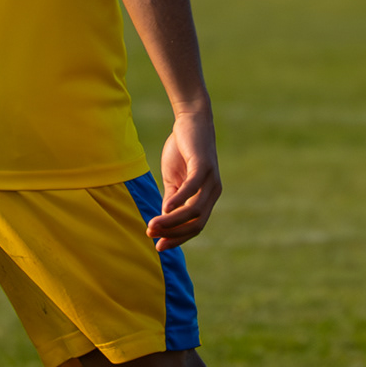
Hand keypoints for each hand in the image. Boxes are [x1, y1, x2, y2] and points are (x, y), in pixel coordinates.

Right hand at [150, 106, 221, 250]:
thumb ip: (171, 199)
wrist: (191, 120)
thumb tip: (162, 222)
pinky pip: (193, 188)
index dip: (177, 238)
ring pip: (194, 210)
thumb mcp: (174, 179)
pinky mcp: (204, 165)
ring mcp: (211, 179)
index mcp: (207, 197)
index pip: (195, 226)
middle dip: (174, 233)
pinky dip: (179, 200)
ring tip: (152, 225)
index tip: (157, 245)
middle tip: (152, 236)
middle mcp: (214, 192)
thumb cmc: (182, 150)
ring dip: (172, 221)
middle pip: (197, 223)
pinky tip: (165, 208)